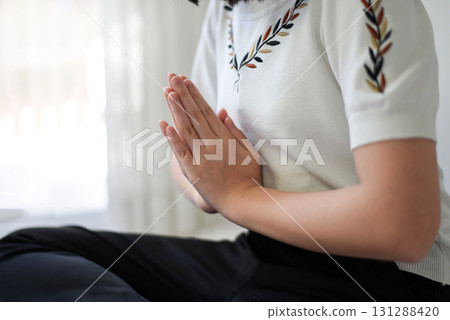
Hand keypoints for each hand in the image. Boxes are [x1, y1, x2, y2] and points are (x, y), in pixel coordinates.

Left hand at [159, 73, 261, 214]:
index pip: (207, 111)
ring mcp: (202, 156)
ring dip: (176, 109)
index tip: (186, 81)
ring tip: (167, 92)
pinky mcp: (194, 170)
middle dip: (183, 94)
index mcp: (225, 137)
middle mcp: (212, 143)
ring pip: (186, 128)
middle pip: (195, 114)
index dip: (195, 95)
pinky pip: (181, 152)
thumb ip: (235, 130)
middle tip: (172, 76)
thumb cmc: (248, 176)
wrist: (243, 200)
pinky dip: (172, 138)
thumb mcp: (248, 149)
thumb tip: (223, 112)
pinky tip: (164, 124)